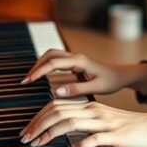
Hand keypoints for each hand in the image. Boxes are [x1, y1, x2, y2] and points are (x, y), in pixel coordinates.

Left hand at [19, 100, 146, 146]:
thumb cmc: (131, 129)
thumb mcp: (104, 123)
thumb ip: (86, 126)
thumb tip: (65, 135)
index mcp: (89, 107)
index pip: (56, 105)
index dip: (38, 117)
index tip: (27, 130)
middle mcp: (94, 111)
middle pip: (58, 111)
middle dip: (37, 124)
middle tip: (25, 138)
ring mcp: (105, 122)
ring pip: (70, 122)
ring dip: (50, 133)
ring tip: (38, 143)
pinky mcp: (116, 135)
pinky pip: (95, 138)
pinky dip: (81, 144)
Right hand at [20, 49, 146, 97]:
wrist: (121, 75)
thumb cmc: (111, 81)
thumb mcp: (96, 88)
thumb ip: (76, 89)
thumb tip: (55, 91)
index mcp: (79, 61)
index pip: (54, 62)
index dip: (39, 71)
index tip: (28, 80)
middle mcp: (75, 57)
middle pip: (49, 55)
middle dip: (35, 66)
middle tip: (25, 80)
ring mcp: (74, 58)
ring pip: (51, 55)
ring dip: (39, 64)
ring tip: (29, 78)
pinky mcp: (73, 62)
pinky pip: (55, 60)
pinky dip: (45, 65)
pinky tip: (40, 75)